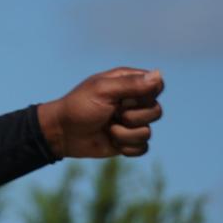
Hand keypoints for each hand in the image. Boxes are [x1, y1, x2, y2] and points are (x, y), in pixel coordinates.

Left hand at [37, 67, 164, 158]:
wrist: (62, 133)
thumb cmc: (79, 106)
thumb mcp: (103, 91)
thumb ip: (131, 84)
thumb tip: (159, 74)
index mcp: (129, 83)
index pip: (157, 86)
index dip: (145, 95)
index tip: (124, 98)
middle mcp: (134, 102)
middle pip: (156, 111)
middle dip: (132, 117)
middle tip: (112, 114)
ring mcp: (132, 122)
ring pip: (148, 132)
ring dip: (124, 134)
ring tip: (107, 129)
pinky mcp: (129, 141)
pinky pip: (142, 148)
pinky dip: (126, 148)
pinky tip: (111, 142)